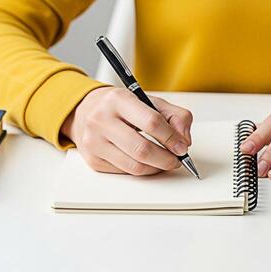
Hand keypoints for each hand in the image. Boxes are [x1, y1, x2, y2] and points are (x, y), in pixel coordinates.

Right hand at [60, 87, 192, 174]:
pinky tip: (147, 163)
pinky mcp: (93, 160)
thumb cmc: (120, 107)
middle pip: (142, 149)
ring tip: (164, 162)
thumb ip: (175, 116)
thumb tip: (184, 140)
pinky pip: (125, 172)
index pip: (151, 122)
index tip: (182, 147)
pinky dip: (142, 171)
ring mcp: (94, 142)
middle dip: (166, 159)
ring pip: (134, 166)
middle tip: (176, 160)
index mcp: (118, 99)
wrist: (86, 111)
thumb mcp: (149, 101)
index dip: (171, 138)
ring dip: (156, 168)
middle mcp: (101, 120)